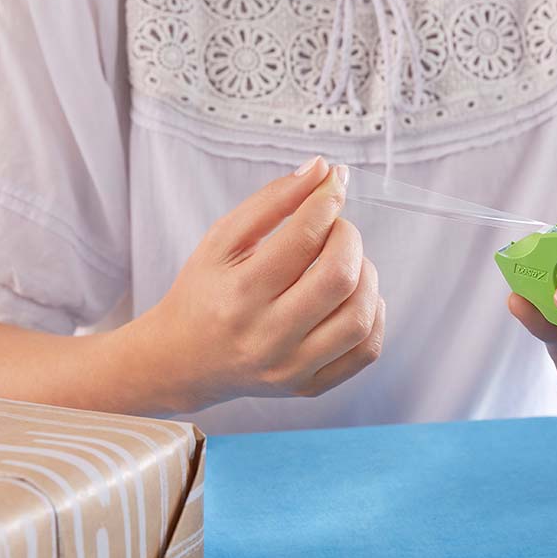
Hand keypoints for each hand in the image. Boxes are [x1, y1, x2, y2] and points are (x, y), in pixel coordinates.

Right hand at [126, 157, 384, 411]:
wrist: (183, 359)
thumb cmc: (204, 292)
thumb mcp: (222, 239)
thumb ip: (273, 200)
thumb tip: (323, 170)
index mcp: (240, 294)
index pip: (304, 238)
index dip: (328, 201)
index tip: (334, 184)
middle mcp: (266, 337)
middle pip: (339, 277)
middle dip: (350, 238)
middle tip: (337, 229)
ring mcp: (290, 368)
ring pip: (360, 317)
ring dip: (366, 276)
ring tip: (346, 262)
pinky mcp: (308, 387)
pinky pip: (366, 351)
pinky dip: (373, 315)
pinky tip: (353, 297)